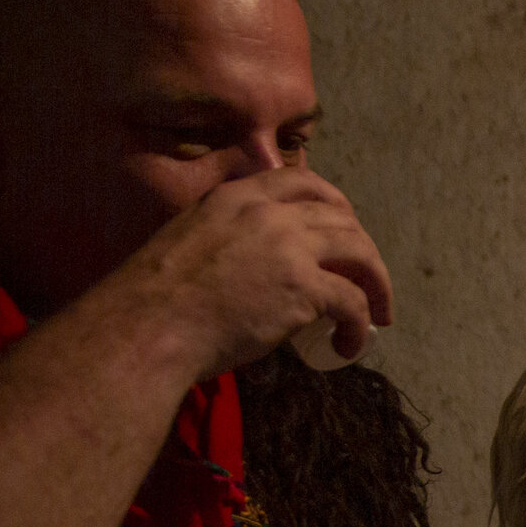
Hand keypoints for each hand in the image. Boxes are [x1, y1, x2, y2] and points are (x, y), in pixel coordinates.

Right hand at [99, 169, 392, 376]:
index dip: (335, 204)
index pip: (302, 181)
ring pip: (360, 253)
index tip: (346, 228)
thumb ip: (224, 239)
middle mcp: (266, 212)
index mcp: (235, 196)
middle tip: (369, 279)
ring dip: (377, 284)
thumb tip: (249, 267)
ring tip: (377, 313)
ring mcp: (288, 247)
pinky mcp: (302, 287)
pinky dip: (360, 326)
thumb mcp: (189, 242)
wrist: (147, 326)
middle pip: (341, 218)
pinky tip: (350, 345)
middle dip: (363, 248)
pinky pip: (353, 302)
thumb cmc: (155, 300)